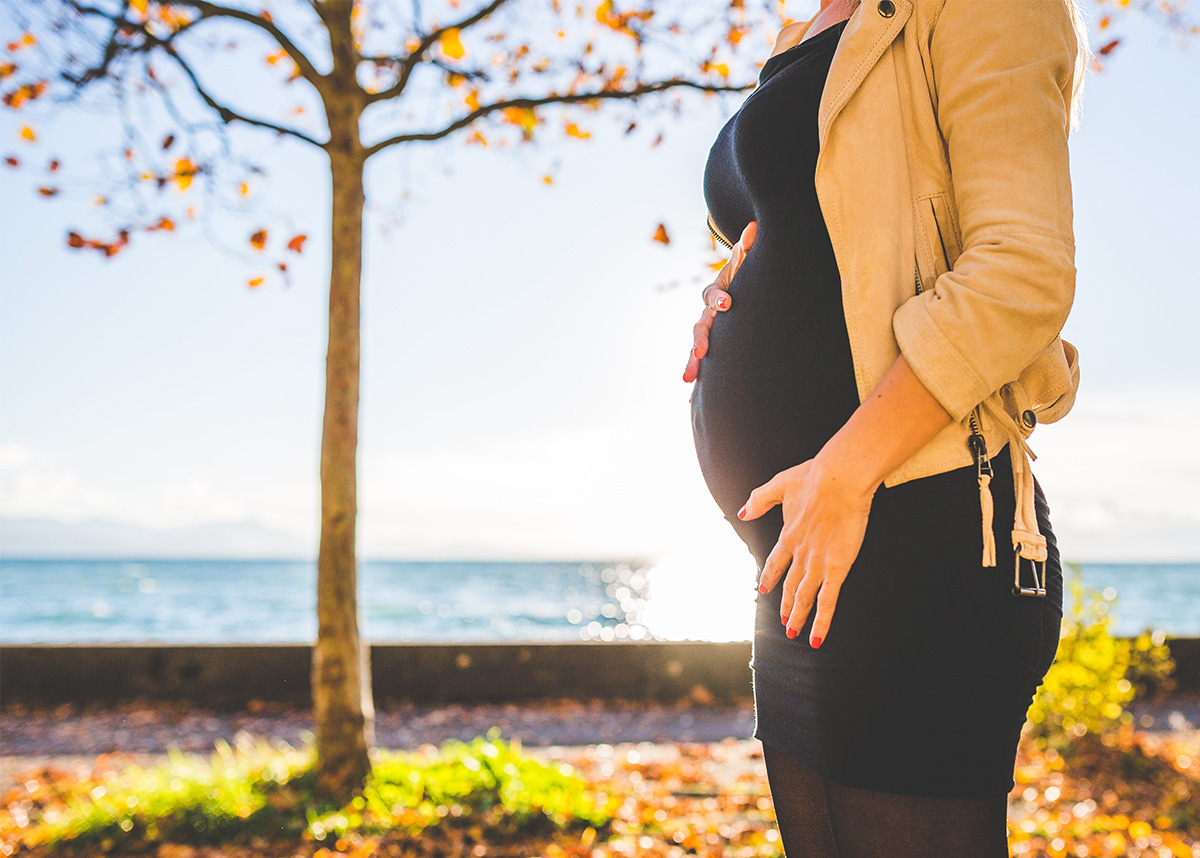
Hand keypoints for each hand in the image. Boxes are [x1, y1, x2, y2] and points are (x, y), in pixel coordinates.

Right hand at [682, 220, 756, 382]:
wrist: (736, 293)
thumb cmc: (745, 279)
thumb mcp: (747, 264)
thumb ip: (748, 250)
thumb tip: (754, 226)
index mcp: (717, 293)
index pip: (713, 294)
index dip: (719, 298)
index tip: (729, 304)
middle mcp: (707, 314)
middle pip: (699, 327)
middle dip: (699, 340)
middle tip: (700, 352)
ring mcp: (707, 333)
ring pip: (696, 349)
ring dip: (692, 364)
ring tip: (688, 380)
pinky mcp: (711, 349)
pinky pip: (703, 366)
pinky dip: (699, 382)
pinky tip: (691, 401)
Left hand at [738, 450, 876, 647]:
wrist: (839, 479)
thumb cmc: (814, 477)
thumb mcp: (780, 484)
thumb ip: (759, 499)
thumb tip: (741, 512)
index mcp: (788, 535)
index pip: (776, 562)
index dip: (770, 577)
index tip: (765, 589)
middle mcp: (800, 553)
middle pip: (790, 585)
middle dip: (785, 604)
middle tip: (783, 620)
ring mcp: (817, 563)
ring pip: (805, 598)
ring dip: (798, 617)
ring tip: (794, 632)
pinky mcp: (837, 568)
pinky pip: (828, 601)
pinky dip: (821, 621)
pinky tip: (816, 637)